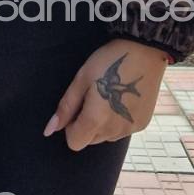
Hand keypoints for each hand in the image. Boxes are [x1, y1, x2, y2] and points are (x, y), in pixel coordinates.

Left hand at [42, 38, 168, 149]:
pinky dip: (117, 121)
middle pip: (90, 140)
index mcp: (96, 120)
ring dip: (102, 124)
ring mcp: (130, 129)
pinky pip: (121, 131)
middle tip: (91, 98)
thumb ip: (66, 107)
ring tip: (108, 97)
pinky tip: (121, 100)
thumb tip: (49, 130)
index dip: (70, 127)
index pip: (74, 142)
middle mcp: (114, 131)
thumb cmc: (108, 62)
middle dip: (85, 125)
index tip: (76, 108)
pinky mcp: (142, 124)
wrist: (144, 52)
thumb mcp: (82, 79)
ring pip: (106, 137)